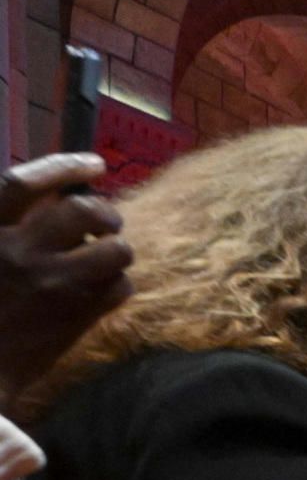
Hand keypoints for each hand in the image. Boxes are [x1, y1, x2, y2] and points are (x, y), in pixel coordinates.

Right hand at [0, 153, 130, 394]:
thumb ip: (12, 229)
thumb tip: (60, 198)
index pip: (21, 183)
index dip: (61, 167)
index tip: (93, 162)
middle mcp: (17, 253)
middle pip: (82, 211)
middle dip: (105, 213)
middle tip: (106, 224)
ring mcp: (51, 285)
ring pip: (115, 249)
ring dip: (116, 252)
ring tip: (102, 260)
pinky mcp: (77, 316)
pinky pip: (120, 287)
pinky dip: (117, 286)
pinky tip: (101, 292)